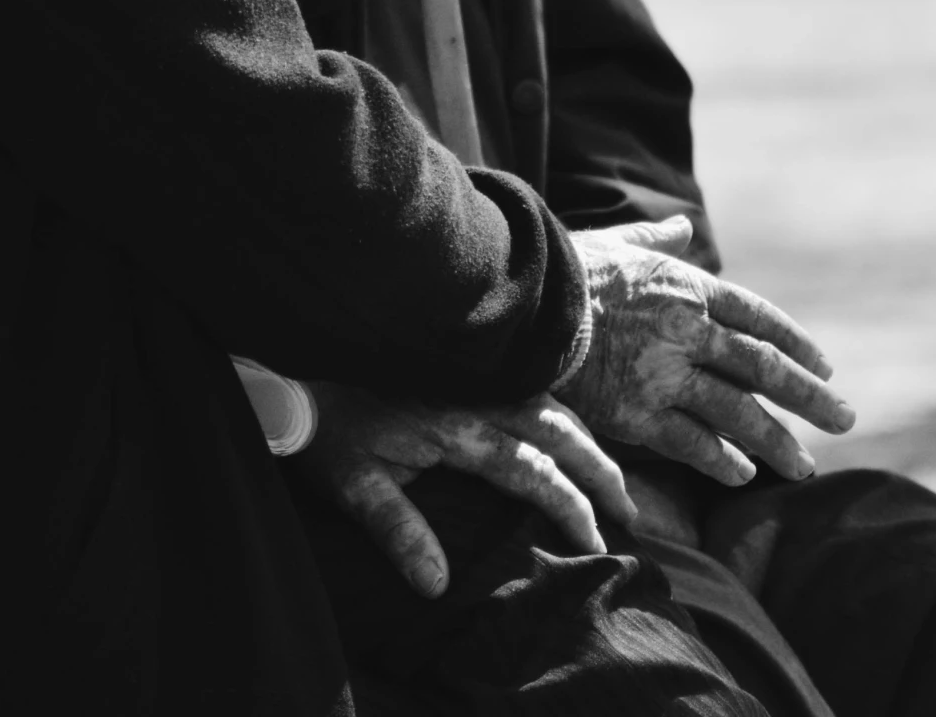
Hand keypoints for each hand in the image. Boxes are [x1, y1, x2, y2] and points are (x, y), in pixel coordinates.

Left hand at [293, 382, 635, 598]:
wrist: (302, 349)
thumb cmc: (326, 422)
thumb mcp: (351, 482)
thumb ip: (396, 530)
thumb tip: (439, 585)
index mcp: (459, 427)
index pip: (534, 471)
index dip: (571, 507)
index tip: (598, 542)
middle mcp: (478, 394)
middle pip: (558, 429)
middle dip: (600, 470)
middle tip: (632, 510)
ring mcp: (475, 372)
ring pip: (549, 400)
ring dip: (585, 438)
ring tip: (611, 473)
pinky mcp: (466, 361)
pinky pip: (528, 380)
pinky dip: (558, 408)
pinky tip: (564, 425)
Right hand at [564, 217, 855, 489]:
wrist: (525, 303)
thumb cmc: (568, 269)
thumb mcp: (620, 243)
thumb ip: (657, 241)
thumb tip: (684, 228)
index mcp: (687, 287)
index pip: (758, 317)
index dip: (797, 343)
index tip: (826, 365)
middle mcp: (687, 330)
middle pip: (763, 367)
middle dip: (809, 396)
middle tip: (845, 419)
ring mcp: (665, 374)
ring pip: (738, 414)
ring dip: (778, 442)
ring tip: (805, 466)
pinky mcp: (637, 413)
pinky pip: (692, 443)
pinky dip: (723, 459)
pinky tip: (744, 474)